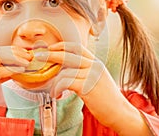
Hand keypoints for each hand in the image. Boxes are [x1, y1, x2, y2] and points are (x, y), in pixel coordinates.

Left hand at [36, 42, 150, 134]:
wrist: (120, 113)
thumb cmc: (106, 99)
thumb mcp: (97, 79)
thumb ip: (84, 72)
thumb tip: (64, 70)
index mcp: (95, 62)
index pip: (77, 47)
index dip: (61, 45)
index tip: (50, 48)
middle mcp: (94, 66)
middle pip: (68, 54)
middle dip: (50, 54)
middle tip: (38, 56)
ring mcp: (91, 75)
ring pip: (64, 71)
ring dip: (54, 82)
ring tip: (54, 91)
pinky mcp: (88, 86)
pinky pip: (66, 82)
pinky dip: (57, 88)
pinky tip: (57, 95)